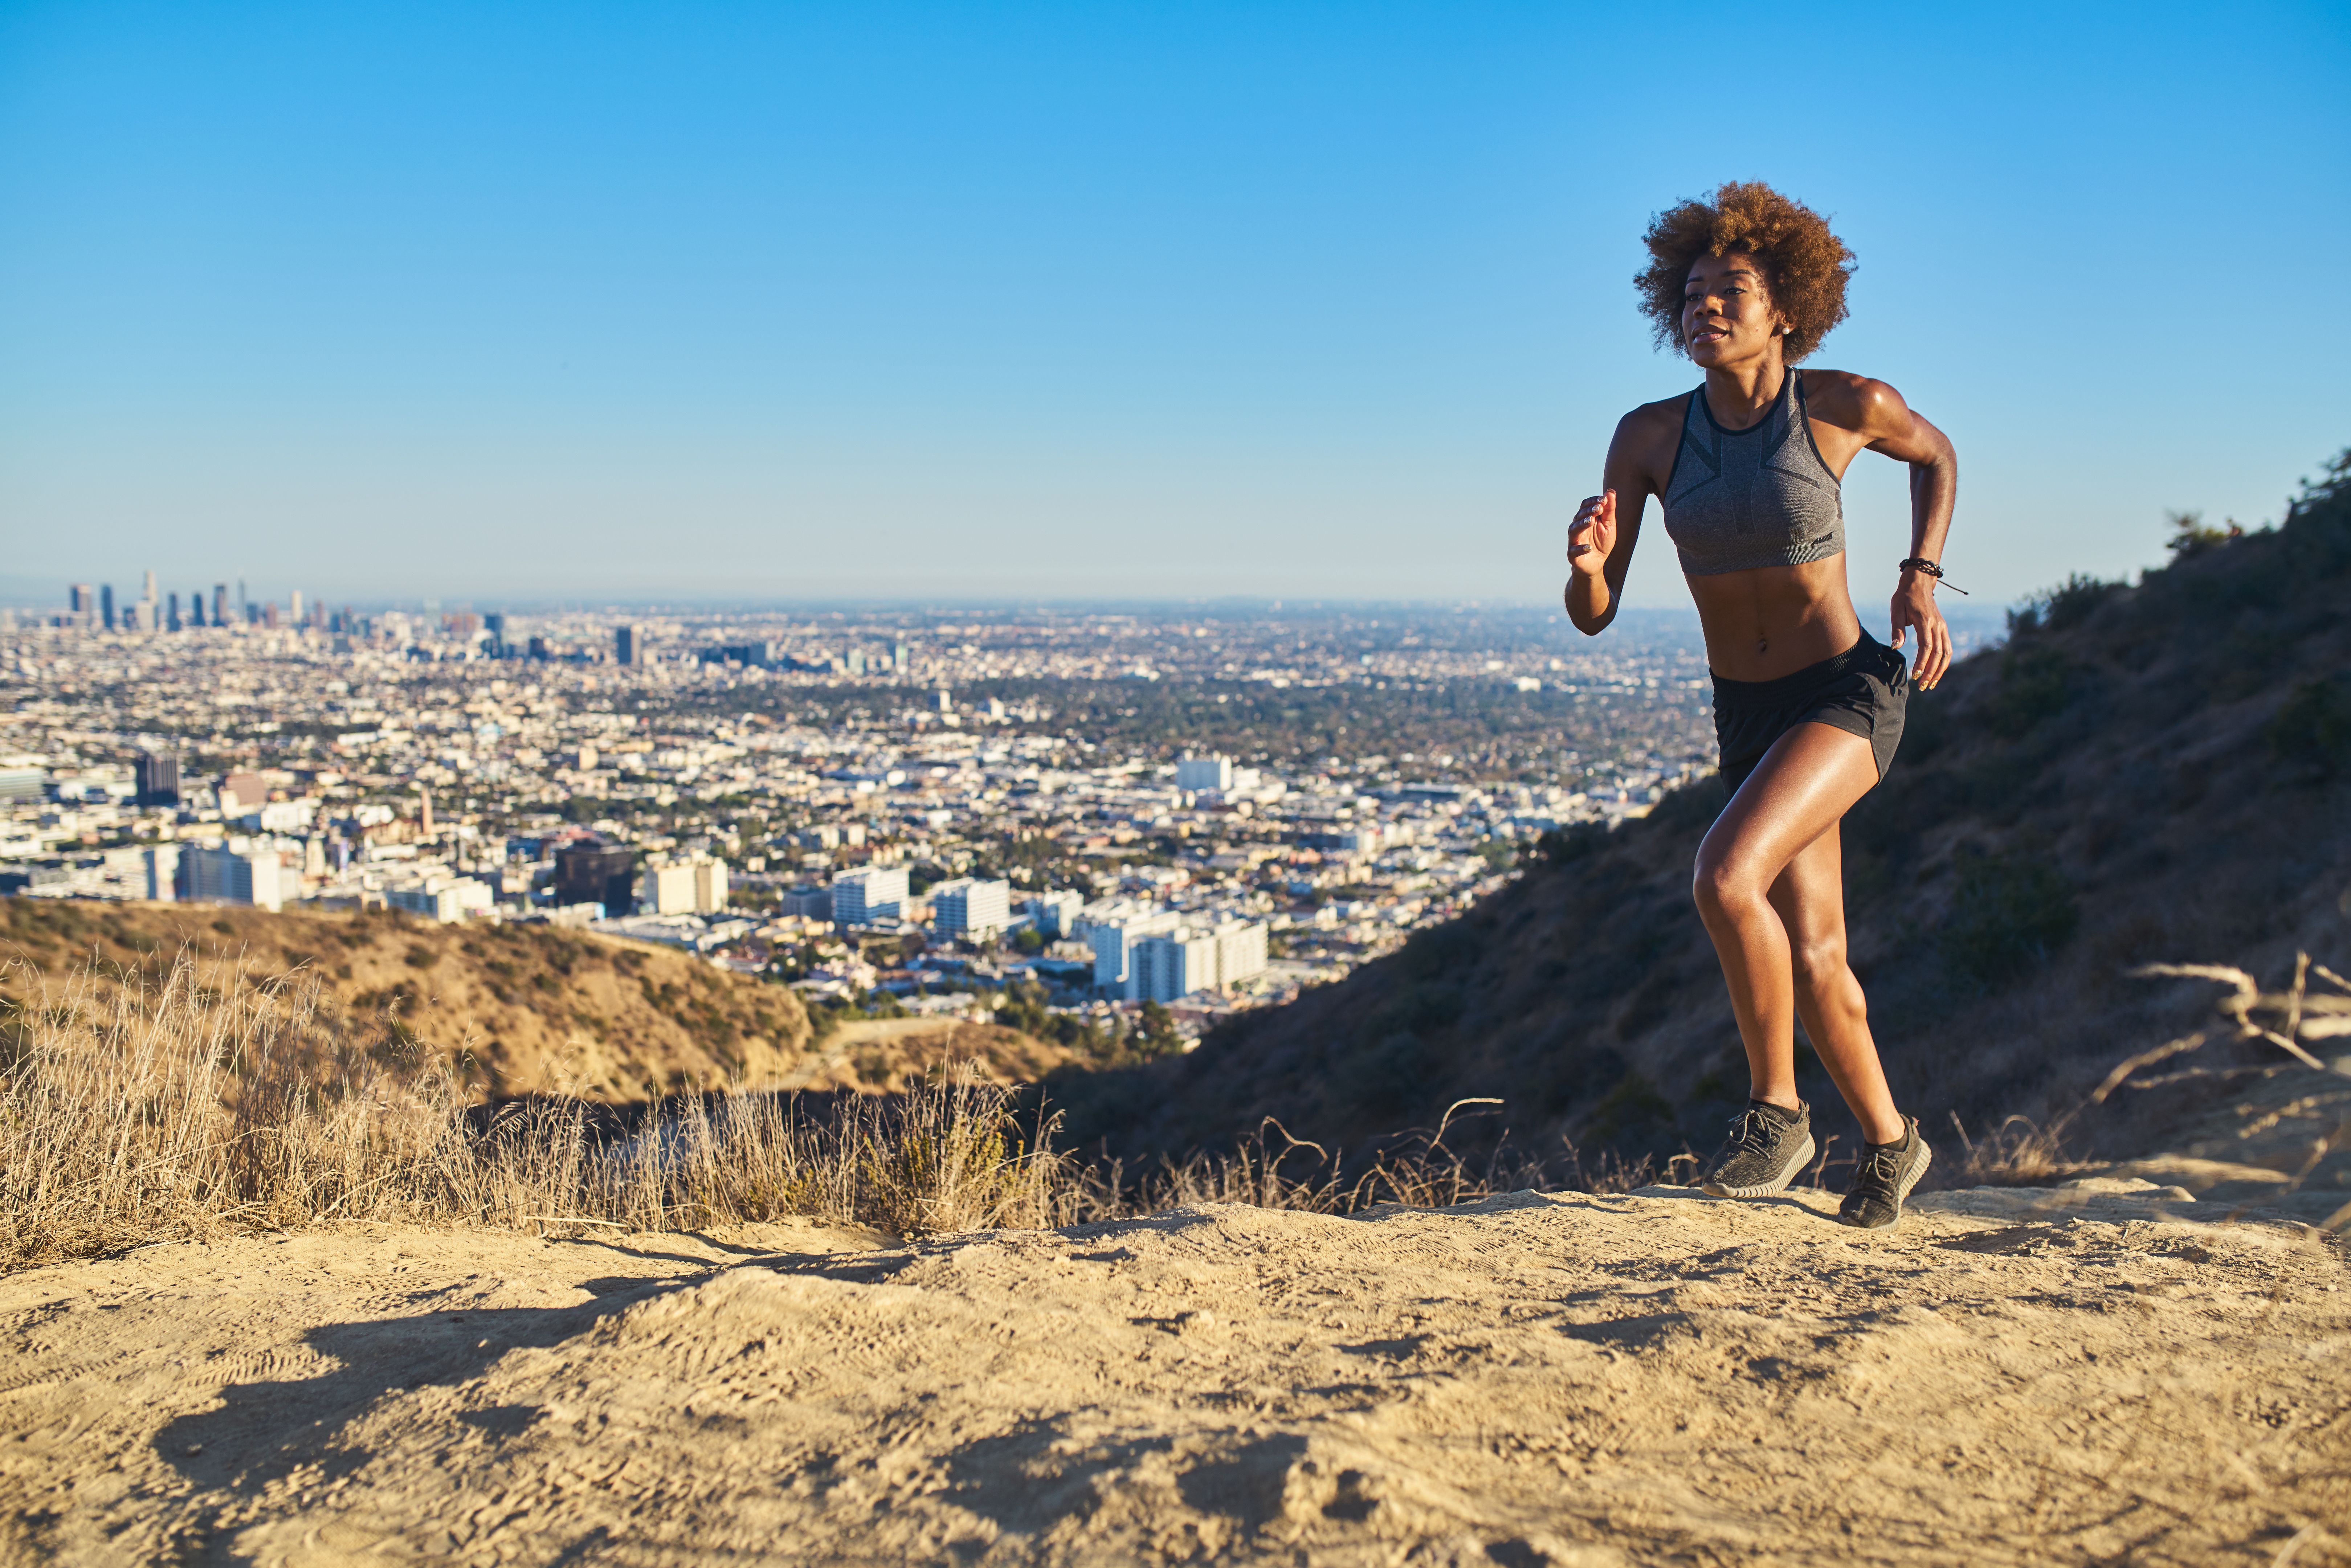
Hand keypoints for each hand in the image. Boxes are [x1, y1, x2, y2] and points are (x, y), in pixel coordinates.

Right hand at [1567, 490, 1615, 578]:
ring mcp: (1574, 540)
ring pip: (1574, 530)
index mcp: (1585, 518)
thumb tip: (1610, 491)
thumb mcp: (1609, 525)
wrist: (1596, 563)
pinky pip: (1574, 550)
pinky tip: (1589, 547)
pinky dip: (1581, 548)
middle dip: (1589, 511)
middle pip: (1579, 516)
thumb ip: (1609, 510)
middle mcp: (1577, 527)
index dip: (1593, 501)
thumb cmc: (1601, 542)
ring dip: (1582, 524)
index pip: (1585, 505)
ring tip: (1591, 521)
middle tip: (1599, 508)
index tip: (1604, 499)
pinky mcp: (1572, 555)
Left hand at [1890, 571, 1951, 688]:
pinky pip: (1947, 648)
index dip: (1922, 663)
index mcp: (1925, 621)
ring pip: (1946, 652)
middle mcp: (1937, 625)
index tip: (1915, 675)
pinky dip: (1944, 661)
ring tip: (1931, 684)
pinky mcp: (1943, 628)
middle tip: (1922, 686)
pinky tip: (1937, 671)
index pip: (1926, 647)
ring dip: (1940, 670)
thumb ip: (1897, 629)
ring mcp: (1942, 626)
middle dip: (1931, 672)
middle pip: (1938, 653)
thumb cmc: (1904, 596)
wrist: (1919, 582)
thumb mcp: (1896, 609)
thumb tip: (1896, 647)